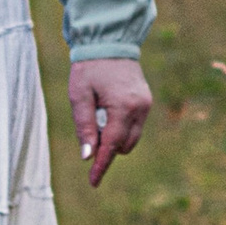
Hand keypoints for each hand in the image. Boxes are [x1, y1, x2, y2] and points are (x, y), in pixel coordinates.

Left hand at [68, 58, 152, 188]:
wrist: (108, 41)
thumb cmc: (89, 67)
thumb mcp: (79, 96)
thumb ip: (84, 126)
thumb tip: (87, 156)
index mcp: (122, 107)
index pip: (111, 146)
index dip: (101, 165)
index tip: (93, 182)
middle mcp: (139, 108)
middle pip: (123, 145)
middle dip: (106, 146)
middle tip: (89, 126)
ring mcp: (145, 105)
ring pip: (130, 138)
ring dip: (113, 137)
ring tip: (98, 113)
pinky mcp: (146, 102)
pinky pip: (134, 125)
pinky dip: (120, 126)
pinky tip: (107, 109)